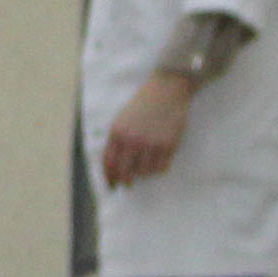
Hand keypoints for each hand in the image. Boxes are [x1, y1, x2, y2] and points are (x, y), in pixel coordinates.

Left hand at [102, 70, 197, 186]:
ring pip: (144, 172)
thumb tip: (114, 164)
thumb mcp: (122, 120)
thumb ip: (117, 140)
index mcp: (117, 133)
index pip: (108, 162)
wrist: (166, 91)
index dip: (109, 176)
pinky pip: (161, 168)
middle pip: (124, 171)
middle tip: (127, 185)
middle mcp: (132, 140)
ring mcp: (151, 144)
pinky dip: (157, 170)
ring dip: (142, 174)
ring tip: (143, 169)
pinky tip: (155, 166)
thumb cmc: (142, 105)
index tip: (112, 185)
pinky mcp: (169, 145)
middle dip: (124, 181)